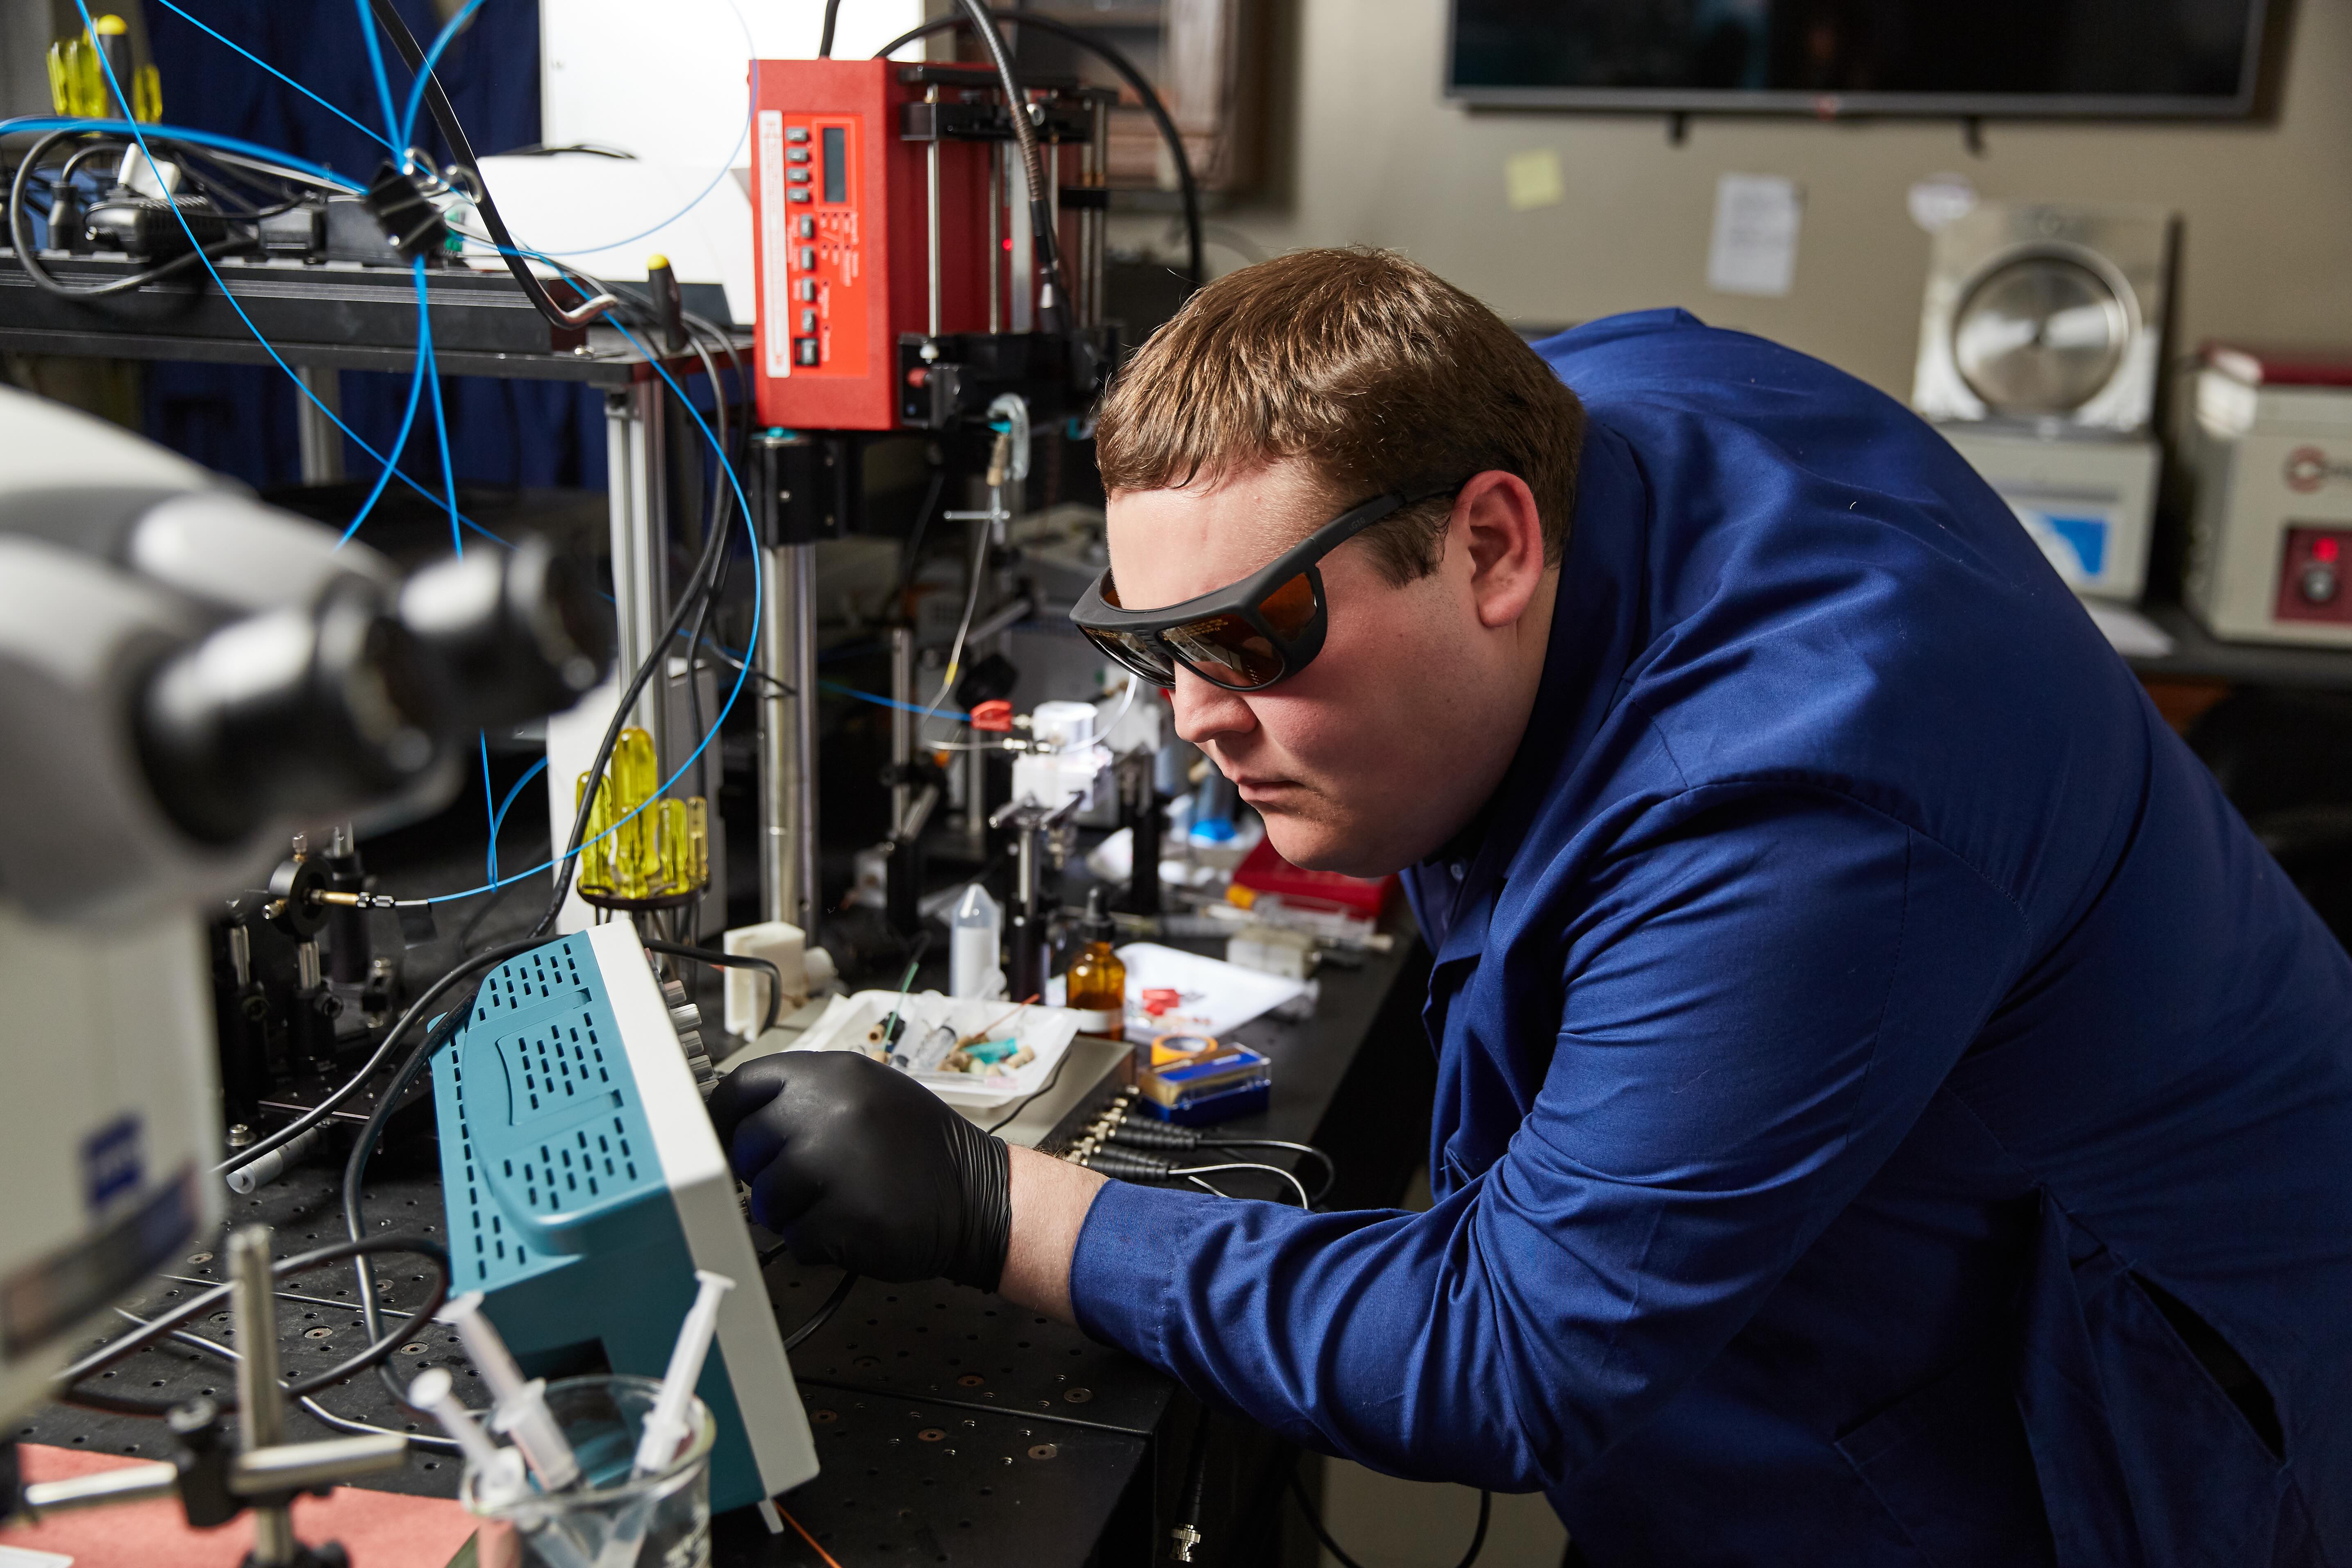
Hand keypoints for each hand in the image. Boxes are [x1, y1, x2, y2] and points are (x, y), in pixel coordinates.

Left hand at [706, 1050, 1011, 1289]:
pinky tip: (851, 1227)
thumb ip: (806, 1099)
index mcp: (833, 1074)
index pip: (742, 1085)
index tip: (726, 1139)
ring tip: (834, 1204)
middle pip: (745, 1147)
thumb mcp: (868, 1095)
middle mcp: (830, 1110)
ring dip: (789, 1213)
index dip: (726, 1118)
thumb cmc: (919, 1151)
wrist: (981, 1196)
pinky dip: (816, 1244)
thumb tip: (740, 1120)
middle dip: (762, 1174)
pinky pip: (796, 1240)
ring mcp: (837, 1163)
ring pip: (764, 1199)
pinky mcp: (845, 1216)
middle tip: (800, 1183)